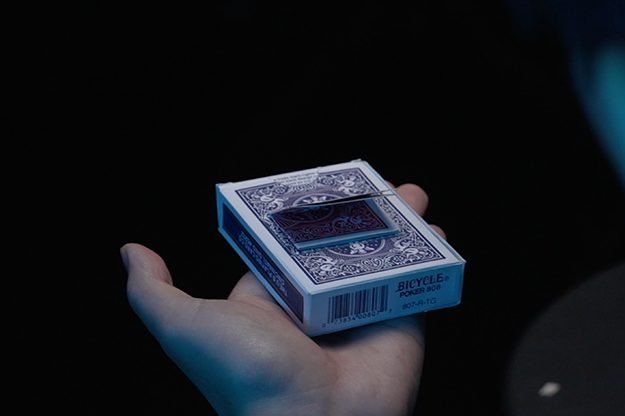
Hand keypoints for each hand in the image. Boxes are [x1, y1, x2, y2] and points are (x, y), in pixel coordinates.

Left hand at [122, 184, 443, 415]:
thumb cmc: (248, 378)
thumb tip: (132, 251)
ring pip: (382, 255)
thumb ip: (154, 291)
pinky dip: (430, 257)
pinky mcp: (398, 321)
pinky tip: (438, 233)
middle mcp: (318, 301)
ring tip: (411, 195)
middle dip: (359, 212)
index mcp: (274, 295)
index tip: (324, 183)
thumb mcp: (186, 326)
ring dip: (400, 224)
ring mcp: (361, 310)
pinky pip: (416, 281)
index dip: (307, 209)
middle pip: (342, 242)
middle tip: (376, 184)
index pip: (292, 238)